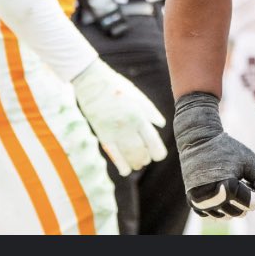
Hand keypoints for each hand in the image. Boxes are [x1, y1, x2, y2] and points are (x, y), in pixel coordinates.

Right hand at [72, 58, 168, 176]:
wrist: (92, 84)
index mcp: (139, 116)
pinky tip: (126, 171)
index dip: (158, 152)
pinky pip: (112, 154)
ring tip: (139, 164)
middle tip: (148, 159)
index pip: (152, 140)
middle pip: (141, 151)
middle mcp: (127, 126)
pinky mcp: (102, 135)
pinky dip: (120, 164)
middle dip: (146, 158)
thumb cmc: (118, 88)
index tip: (160, 156)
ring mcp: (114, 132)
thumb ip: (151, 112)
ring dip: (136, 162)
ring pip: (128, 155)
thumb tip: (161, 125)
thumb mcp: (139, 97)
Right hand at [174, 91, 254, 218]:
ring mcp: (200, 203)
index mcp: (225, 188)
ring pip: (226, 216)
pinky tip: (220, 190)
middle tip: (241, 180)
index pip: (250, 204)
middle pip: (239, 213)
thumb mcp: (251, 160)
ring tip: (231, 184)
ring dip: (233, 203)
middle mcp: (210, 199)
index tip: (249, 178)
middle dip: (245, 199)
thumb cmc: (227, 149)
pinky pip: (214, 215)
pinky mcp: (193, 204)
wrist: (198, 141)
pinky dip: (221, 206)